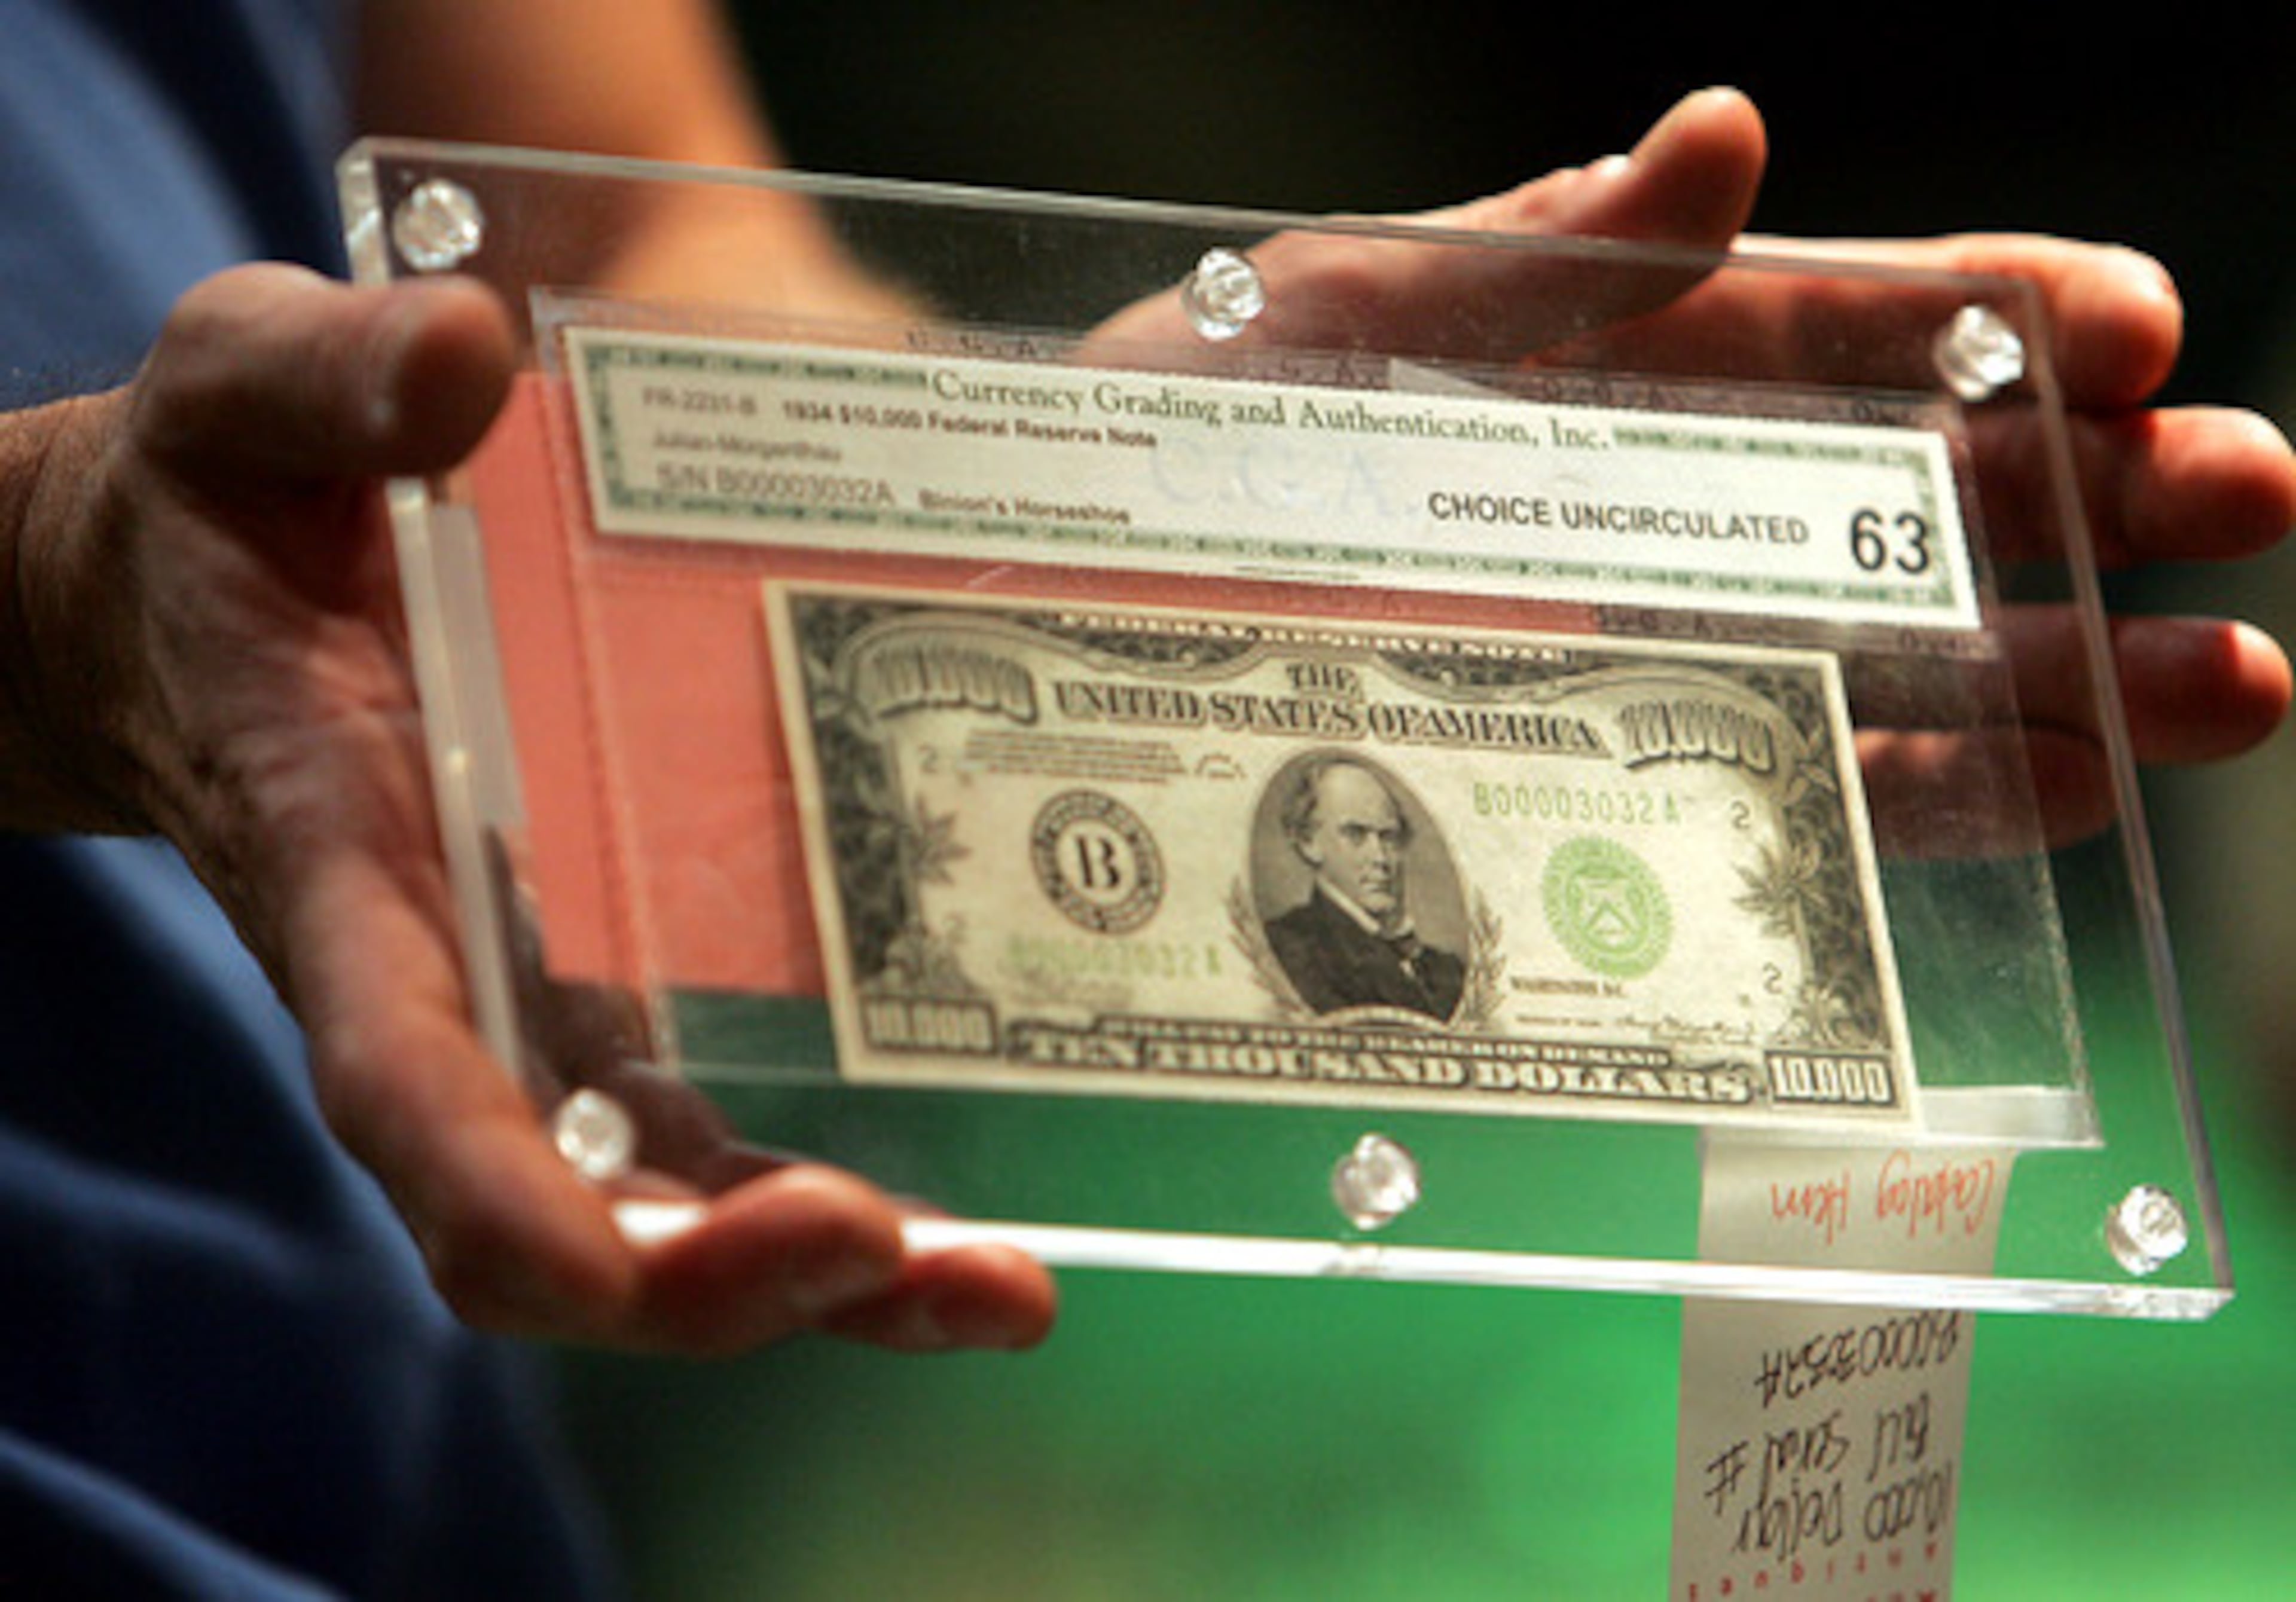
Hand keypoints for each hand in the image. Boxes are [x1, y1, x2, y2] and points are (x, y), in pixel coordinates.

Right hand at [5, 262, 1052, 1354]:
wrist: (206, 599)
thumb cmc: (219, 506)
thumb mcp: (238, 401)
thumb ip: (326, 377)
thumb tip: (460, 358)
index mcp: (346, 881)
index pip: (409, 1089)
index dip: (502, 1204)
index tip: (604, 1273)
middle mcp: (458, 993)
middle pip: (574, 1212)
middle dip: (726, 1276)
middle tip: (920, 1266)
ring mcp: (548, 1011)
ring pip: (679, 1204)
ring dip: (841, 1274)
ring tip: (1002, 1292)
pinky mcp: (624, 982)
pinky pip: (731, 1119)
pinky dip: (850, 1193)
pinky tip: (993, 1201)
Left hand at [1102, 87, 2291, 849]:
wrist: (1046, 600)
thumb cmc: (1180, 425)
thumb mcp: (1342, 311)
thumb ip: (1535, 253)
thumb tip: (1720, 134)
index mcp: (1616, 357)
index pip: (1843, 322)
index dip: (1997, 319)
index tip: (2143, 327)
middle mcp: (1660, 505)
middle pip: (1911, 498)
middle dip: (2085, 503)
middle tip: (2242, 502)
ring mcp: (1647, 648)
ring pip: (1889, 658)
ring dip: (2057, 676)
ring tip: (2213, 688)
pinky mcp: (1601, 781)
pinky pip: (1786, 794)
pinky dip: (1916, 799)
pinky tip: (2049, 800)